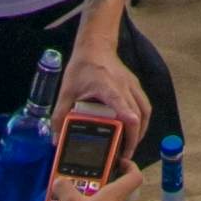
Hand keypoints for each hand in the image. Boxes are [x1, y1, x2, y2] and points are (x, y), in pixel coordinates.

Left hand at [59, 41, 146, 155]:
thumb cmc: (81, 67)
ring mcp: (132, 85)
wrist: (95, 45)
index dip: (129, 125)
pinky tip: (133, 130)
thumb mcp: (66, 91)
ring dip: (141, 131)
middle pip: (138, 114)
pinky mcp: (135, 85)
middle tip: (124, 156)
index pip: (123, 106)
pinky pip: (144, 105)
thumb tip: (56, 140)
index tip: (127, 145)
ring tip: (130, 146)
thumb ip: (60, 115)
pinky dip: (142, 120)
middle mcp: (124, 86)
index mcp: (107, 87)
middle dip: (134, 138)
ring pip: (145, 110)